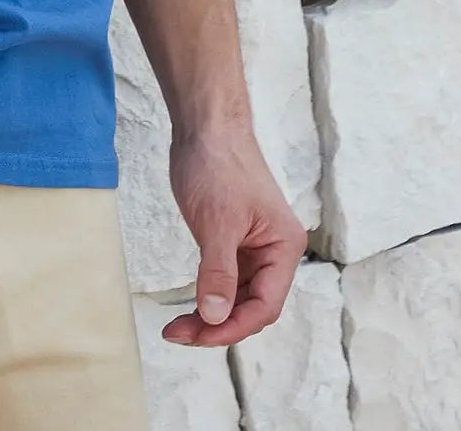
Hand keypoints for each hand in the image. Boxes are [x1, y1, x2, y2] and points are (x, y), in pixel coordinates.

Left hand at [160, 124, 306, 347]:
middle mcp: (275, 251)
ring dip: (211, 315)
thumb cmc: (217, 164)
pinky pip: (226, 279)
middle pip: (252, 305)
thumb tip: (215, 318)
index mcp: (284, 247)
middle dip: (218, 325)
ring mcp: (254, 246)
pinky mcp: (234, 240)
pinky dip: (208, 295)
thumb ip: (218, 273)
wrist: (205, 124)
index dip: (234, 326)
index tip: (200, 336)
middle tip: (178, 334)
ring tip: (177, 328)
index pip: (266, 305)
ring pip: (237, 296)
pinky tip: (188, 306)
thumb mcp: (216, 223)